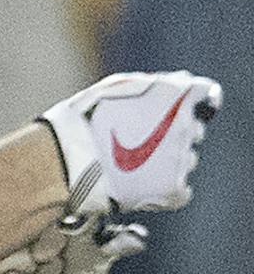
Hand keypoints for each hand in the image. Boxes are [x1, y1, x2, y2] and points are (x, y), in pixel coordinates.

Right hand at [40, 70, 220, 215]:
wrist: (65, 161)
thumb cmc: (85, 120)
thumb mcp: (117, 87)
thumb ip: (156, 84)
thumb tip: (184, 82)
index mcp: (176, 94)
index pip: (208, 96)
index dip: (196, 104)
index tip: (184, 111)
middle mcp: (184, 125)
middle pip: (194, 131)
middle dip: (174, 136)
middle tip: (142, 144)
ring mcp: (180, 158)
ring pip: (186, 161)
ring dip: (167, 164)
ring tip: (134, 167)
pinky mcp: (171, 188)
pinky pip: (180, 191)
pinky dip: (165, 191)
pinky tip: (142, 187)